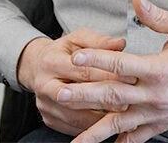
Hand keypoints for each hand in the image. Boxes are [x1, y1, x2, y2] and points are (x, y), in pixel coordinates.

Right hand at [18, 29, 133, 135]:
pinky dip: (91, 127)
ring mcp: (45, 105)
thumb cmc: (62, 51)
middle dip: (105, 101)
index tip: (131, 78)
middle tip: (128, 102)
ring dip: (99, 119)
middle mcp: (44, 85)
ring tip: (121, 116)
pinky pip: (72, 127)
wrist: (36, 66)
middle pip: (77, 98)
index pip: (83, 72)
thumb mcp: (78, 39)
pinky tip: (107, 124)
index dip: (109, 76)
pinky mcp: (49, 119)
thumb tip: (121, 43)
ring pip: (75, 117)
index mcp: (51, 62)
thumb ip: (99, 41)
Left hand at [60, 0, 167, 142]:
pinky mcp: (159, 125)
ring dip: (94, 128)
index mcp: (158, 69)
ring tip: (74, 138)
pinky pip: (135, 138)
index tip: (75, 57)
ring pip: (119, 124)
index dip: (96, 60)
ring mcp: (155, 113)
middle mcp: (153, 94)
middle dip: (84, 95)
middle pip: (112, 96)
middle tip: (59, 93)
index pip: (120, 65)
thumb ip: (159, 16)